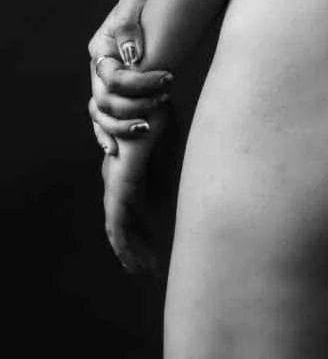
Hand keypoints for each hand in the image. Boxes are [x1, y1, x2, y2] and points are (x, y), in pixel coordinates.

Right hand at [88, 0, 173, 155]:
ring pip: (101, 116)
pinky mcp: (110, 94)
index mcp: (100, 48)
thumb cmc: (142, 2)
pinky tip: (115, 149)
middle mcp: (97, 70)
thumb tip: (131, 56)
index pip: (114, 78)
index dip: (140, 83)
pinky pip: (99, 121)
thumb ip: (129, 25)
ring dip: (123, 125)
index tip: (169, 78)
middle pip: (106, 101)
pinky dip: (105, 135)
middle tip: (166, 97)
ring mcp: (100, 84)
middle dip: (136, 105)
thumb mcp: (134, 3)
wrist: (147, 5)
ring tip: (148, 125)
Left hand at [102, 108, 173, 275]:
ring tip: (143, 270)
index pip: (134, 206)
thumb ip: (166, 173)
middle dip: (137, 245)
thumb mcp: (167, 148)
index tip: (154, 244)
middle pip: (126, 221)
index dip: (142, 228)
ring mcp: (116, 184)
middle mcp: (118, 179)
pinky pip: (117, 225)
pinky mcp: (118, 188)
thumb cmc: (159, 116)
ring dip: (130, 250)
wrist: (146, 99)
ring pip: (118, 228)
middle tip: (149, 266)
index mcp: (130, 168)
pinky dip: (123, 245)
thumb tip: (168, 200)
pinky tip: (130, 259)